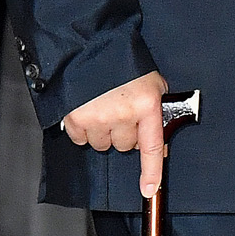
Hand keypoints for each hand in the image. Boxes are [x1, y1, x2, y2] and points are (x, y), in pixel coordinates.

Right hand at [62, 71, 170, 196]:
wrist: (92, 45)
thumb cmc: (124, 63)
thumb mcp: (151, 83)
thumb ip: (156, 113)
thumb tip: (159, 146)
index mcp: (146, 104)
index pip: (152, 146)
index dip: (151, 172)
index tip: (148, 190)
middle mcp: (123, 114)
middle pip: (126, 145)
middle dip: (125, 132)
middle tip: (122, 111)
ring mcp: (98, 117)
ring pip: (103, 144)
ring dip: (104, 132)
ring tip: (104, 107)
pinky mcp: (76, 117)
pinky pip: (81, 139)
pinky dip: (84, 130)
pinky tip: (88, 110)